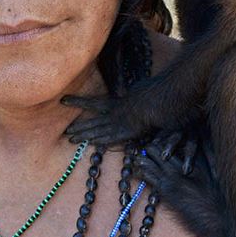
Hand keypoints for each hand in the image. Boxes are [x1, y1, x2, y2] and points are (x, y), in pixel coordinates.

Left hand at [62, 75, 181, 145]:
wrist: (171, 92)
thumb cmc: (163, 92)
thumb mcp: (145, 94)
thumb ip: (137, 100)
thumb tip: (132, 100)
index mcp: (122, 100)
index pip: (96, 102)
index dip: (80, 102)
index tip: (64, 100)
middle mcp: (119, 109)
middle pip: (94, 118)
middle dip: (80, 124)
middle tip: (65, 131)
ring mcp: (124, 119)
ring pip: (100, 128)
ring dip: (85, 134)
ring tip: (70, 139)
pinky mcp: (131, 129)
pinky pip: (114, 136)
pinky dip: (102, 140)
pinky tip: (91, 143)